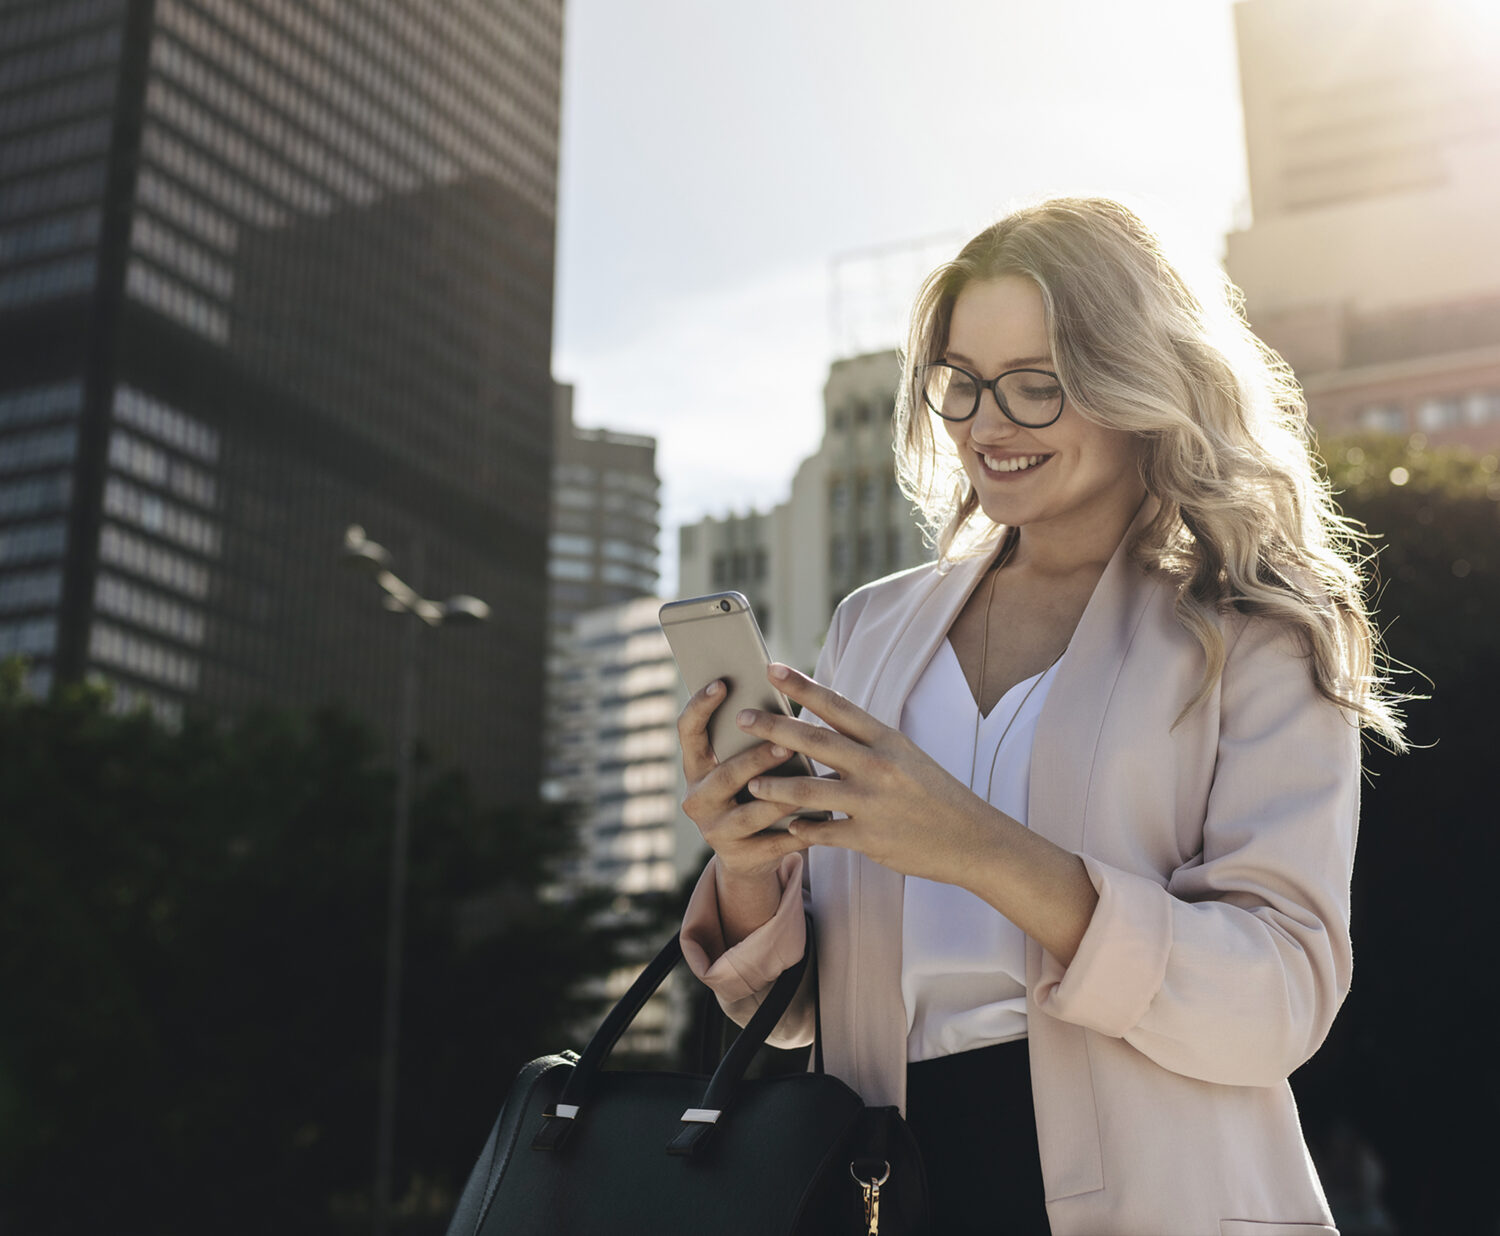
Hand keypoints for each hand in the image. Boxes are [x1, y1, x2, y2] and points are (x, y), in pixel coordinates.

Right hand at [677, 679, 810, 882]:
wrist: (747, 853)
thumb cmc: (752, 790)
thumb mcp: (742, 764)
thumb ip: (749, 739)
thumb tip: (777, 694)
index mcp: (695, 767)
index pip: (688, 732)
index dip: (700, 707)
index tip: (721, 683)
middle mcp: (697, 799)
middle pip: (725, 776)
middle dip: (755, 760)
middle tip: (785, 744)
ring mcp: (715, 831)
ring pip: (750, 814)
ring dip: (780, 798)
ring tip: (808, 784)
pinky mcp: (739, 857)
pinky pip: (773, 843)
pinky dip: (799, 831)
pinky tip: (822, 818)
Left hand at [735, 664, 986, 882]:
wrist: (972, 838)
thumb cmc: (933, 793)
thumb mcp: (905, 755)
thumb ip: (864, 742)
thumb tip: (819, 725)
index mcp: (887, 739)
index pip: (837, 705)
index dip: (801, 686)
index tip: (771, 668)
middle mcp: (878, 766)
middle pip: (813, 741)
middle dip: (772, 728)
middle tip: (741, 717)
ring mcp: (872, 803)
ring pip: (807, 790)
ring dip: (773, 786)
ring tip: (751, 783)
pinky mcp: (869, 838)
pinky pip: (822, 832)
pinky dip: (802, 829)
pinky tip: (788, 827)